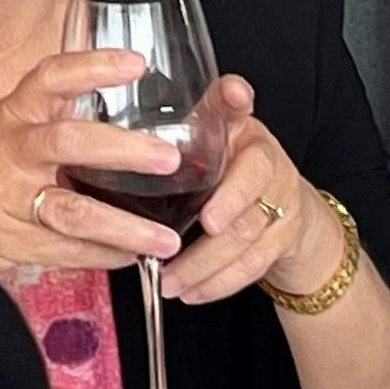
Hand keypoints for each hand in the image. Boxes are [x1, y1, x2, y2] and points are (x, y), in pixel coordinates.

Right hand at [0, 48, 188, 277]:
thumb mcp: (11, 127)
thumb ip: (58, 117)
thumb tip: (133, 107)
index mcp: (13, 114)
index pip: (50, 79)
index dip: (92, 67)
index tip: (136, 64)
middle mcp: (10, 151)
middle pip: (67, 143)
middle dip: (121, 150)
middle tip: (168, 159)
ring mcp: (9, 199)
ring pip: (71, 213)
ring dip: (124, 227)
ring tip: (166, 240)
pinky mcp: (11, 241)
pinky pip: (67, 251)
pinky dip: (105, 255)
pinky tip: (133, 255)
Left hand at [160, 76, 334, 303]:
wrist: (287, 206)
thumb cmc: (228, 169)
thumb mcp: (206, 140)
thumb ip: (171, 132)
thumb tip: (103, 131)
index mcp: (241, 128)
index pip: (241, 106)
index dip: (235, 98)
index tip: (231, 95)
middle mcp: (268, 159)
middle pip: (249, 184)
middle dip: (221, 210)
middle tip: (183, 234)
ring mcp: (283, 201)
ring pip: (248, 234)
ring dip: (205, 263)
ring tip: (169, 280)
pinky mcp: (285, 238)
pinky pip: (254, 265)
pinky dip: (220, 283)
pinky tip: (192, 293)